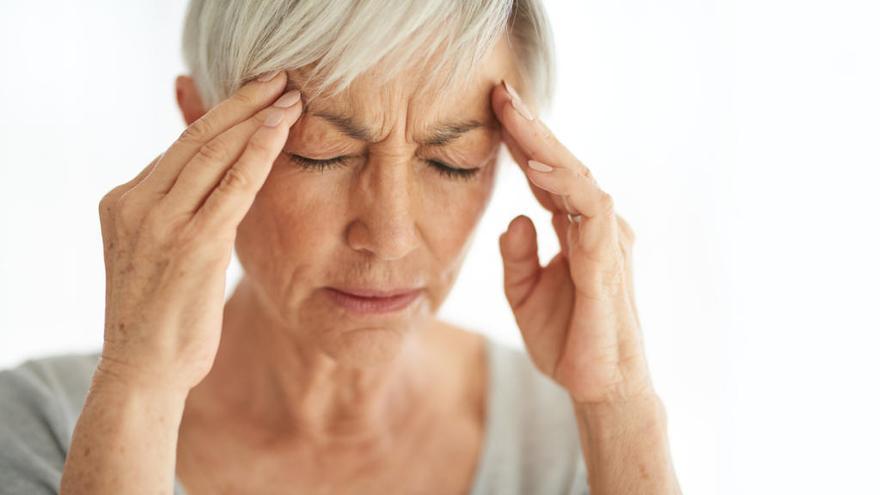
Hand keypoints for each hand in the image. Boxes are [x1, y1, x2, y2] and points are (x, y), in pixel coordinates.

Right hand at [96, 70, 302, 392]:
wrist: (143, 371)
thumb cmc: (161, 318)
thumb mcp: (159, 254)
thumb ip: (179, 214)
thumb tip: (212, 184)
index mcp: (124, 201)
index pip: (178, 146)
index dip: (221, 115)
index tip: (253, 95)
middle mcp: (136, 204)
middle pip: (196, 139)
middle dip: (242, 104)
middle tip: (278, 79)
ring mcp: (161, 222)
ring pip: (214, 154)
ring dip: (257, 121)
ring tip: (290, 96)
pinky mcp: (192, 244)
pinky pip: (232, 186)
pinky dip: (259, 154)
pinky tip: (281, 130)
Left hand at [493, 80, 652, 404]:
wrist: (595, 387)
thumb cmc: (566, 340)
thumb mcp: (524, 293)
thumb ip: (516, 255)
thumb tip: (513, 218)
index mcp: (574, 230)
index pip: (548, 174)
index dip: (523, 141)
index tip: (492, 108)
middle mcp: (596, 227)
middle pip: (563, 165)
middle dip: (532, 128)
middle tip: (501, 90)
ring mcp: (606, 242)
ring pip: (579, 177)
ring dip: (545, 145)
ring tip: (512, 116)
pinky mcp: (607, 263)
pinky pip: (588, 212)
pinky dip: (562, 185)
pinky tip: (533, 167)